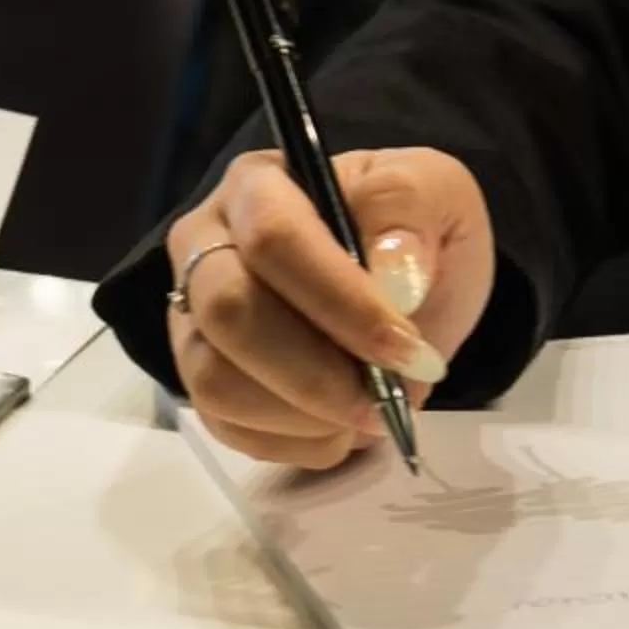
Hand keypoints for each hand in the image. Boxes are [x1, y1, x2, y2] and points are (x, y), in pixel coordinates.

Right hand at [165, 147, 493, 467]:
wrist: (400, 285)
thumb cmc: (409, 233)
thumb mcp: (436, 193)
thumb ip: (410, 210)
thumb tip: (395, 270)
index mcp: (259, 185)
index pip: (274, 239)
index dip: (338, 302)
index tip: (405, 349)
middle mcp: (204, 245)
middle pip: (229, 314)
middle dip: (315, 374)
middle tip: (385, 401)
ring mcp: (192, 317)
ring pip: (215, 381)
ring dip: (304, 417)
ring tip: (368, 413)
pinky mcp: (199, 378)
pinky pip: (226, 427)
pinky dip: (294, 443)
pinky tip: (340, 426)